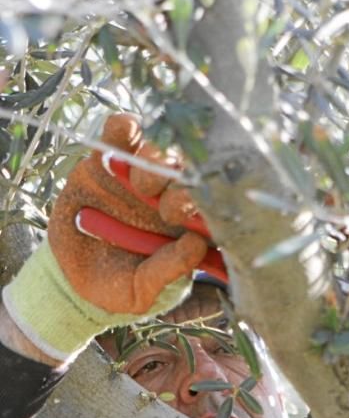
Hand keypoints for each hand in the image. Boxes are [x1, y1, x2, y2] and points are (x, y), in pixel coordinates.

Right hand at [2, 114, 212, 360]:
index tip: (177, 214)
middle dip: (176, 176)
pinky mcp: (110, 158)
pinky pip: (122, 132)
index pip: (208, 203)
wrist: (71, 275)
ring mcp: (142, 173)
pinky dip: (123, 128)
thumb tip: (196, 245)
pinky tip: (124, 131)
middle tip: (156, 196)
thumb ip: (166, 270)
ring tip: (140, 175)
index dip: (199, 202)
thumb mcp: (140, 290)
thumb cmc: (116, 286)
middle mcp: (171, 193)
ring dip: (154, 153)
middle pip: (187, 168)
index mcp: (188, 224)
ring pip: (159, 146)